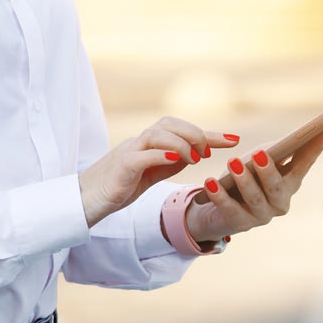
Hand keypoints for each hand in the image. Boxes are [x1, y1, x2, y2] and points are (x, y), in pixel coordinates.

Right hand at [79, 116, 239, 227]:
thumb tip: (196, 153)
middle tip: (210, 151)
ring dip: (181, 144)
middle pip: (169, 124)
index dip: (209, 133)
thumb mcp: (152, 173)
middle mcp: (140, 142)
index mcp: (151, 144)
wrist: (88, 199)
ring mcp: (130, 152)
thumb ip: (171, 161)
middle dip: (195, 134)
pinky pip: (143, 155)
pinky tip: (178, 160)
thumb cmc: (120, 186)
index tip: (235, 139)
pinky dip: (162, 155)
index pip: (182, 130)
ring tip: (196, 158)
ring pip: (158, 134)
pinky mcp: (122, 167)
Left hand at [185, 130, 322, 242]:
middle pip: (278, 187)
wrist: (217, 211)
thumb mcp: (257, 161)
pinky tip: (211, 183)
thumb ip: (271, 151)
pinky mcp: (240, 224)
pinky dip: (220, 196)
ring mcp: (261, 216)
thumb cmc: (243, 179)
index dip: (314, 150)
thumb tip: (288, 138)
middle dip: (269, 171)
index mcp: (290, 184)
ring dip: (244, 180)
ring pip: (254, 198)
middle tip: (260, 154)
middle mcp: (280, 203)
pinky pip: (230, 209)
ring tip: (233, 164)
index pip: (304, 165)